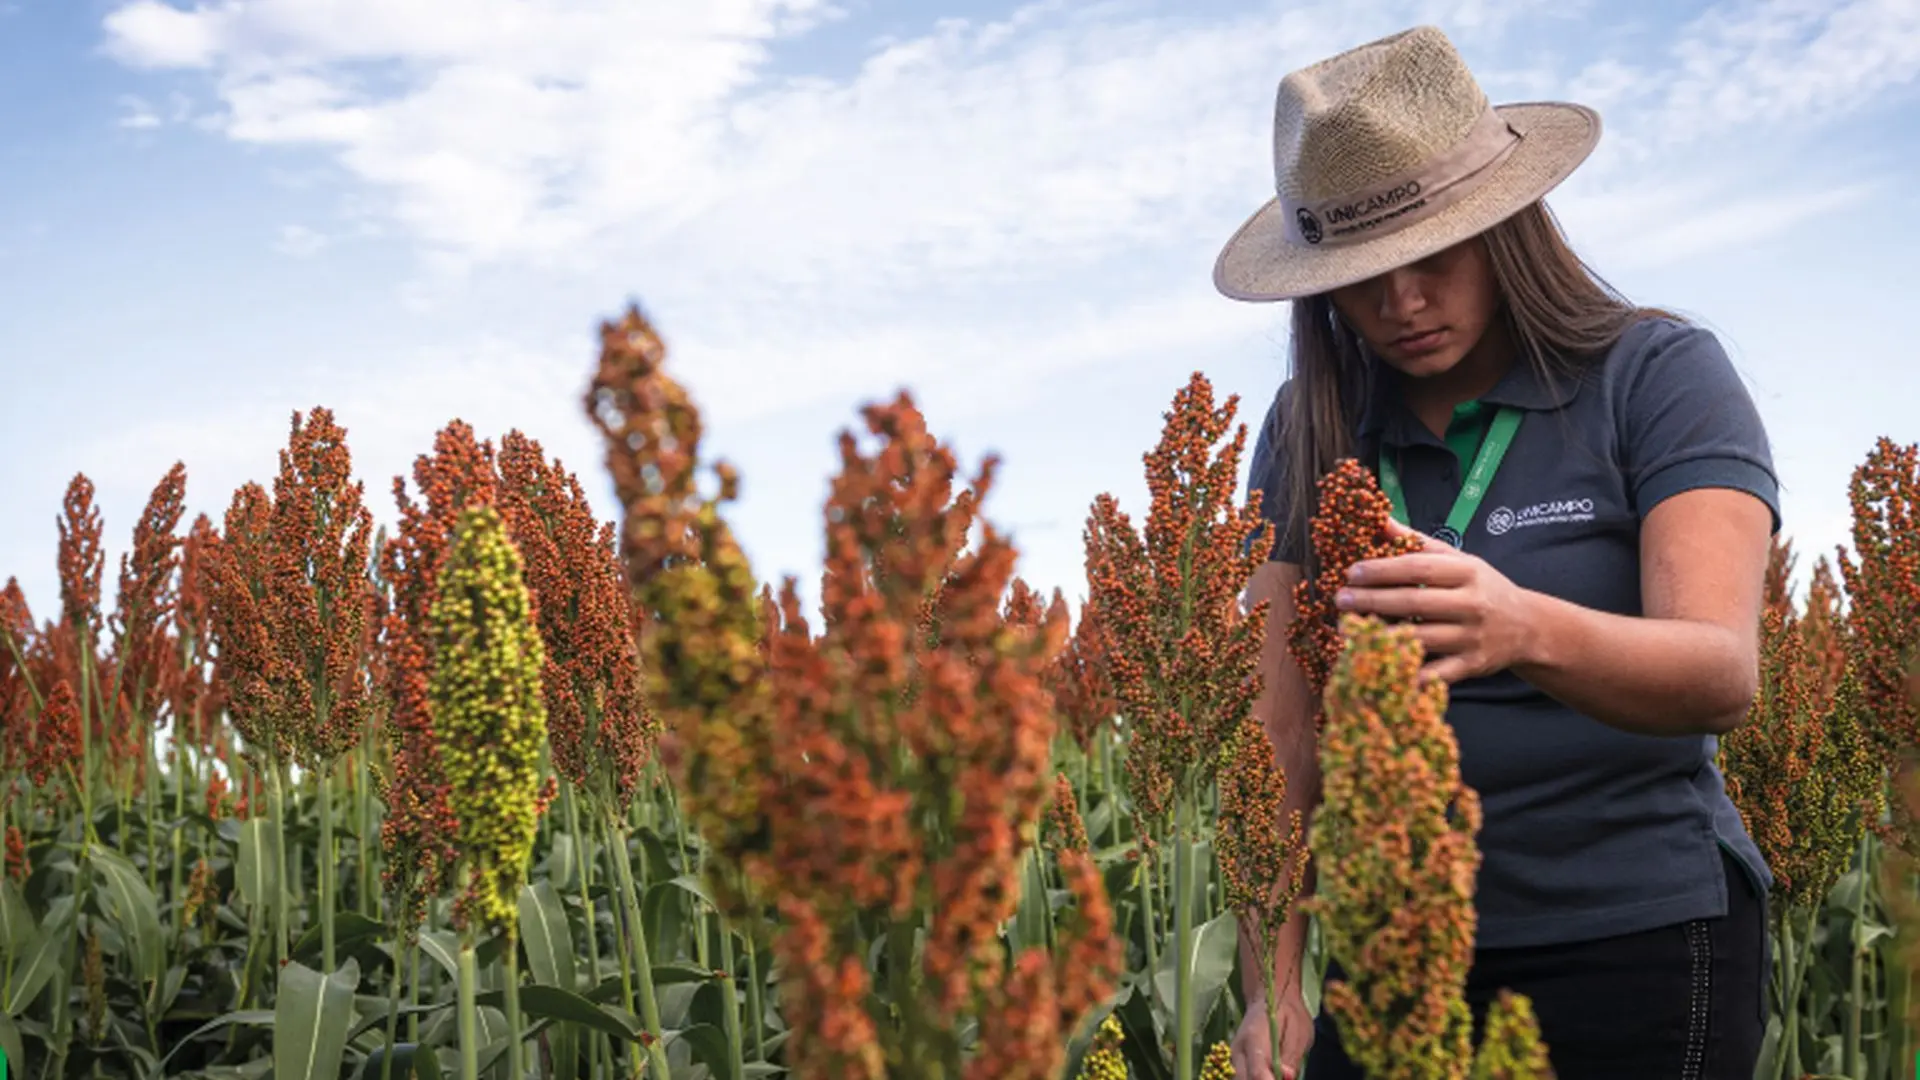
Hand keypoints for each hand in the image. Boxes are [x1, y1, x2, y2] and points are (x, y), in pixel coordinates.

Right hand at [1231, 990, 1314, 1079]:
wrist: (1269, 997)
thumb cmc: (1288, 1013)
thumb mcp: (1299, 1030)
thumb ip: (1292, 1055)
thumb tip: (1287, 1077)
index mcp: (1254, 1038)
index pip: (1257, 1073)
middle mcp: (1238, 1050)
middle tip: (1284, 1077)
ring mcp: (1233, 1058)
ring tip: (1277, 1074)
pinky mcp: (1235, 1063)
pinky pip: (1242, 1078)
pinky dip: (1254, 1079)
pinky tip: (1270, 1074)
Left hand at [1335, 518, 1537, 683]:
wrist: (1527, 627)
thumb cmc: (1482, 588)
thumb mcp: (1458, 560)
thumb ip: (1418, 543)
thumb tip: (1379, 519)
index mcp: (1467, 572)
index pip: (1418, 568)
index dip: (1382, 570)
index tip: (1352, 572)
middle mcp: (1472, 604)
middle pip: (1414, 603)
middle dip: (1372, 601)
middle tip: (1340, 600)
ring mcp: (1472, 638)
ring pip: (1419, 638)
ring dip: (1379, 636)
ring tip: (1347, 630)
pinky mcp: (1470, 666)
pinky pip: (1433, 674)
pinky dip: (1405, 673)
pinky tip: (1376, 667)